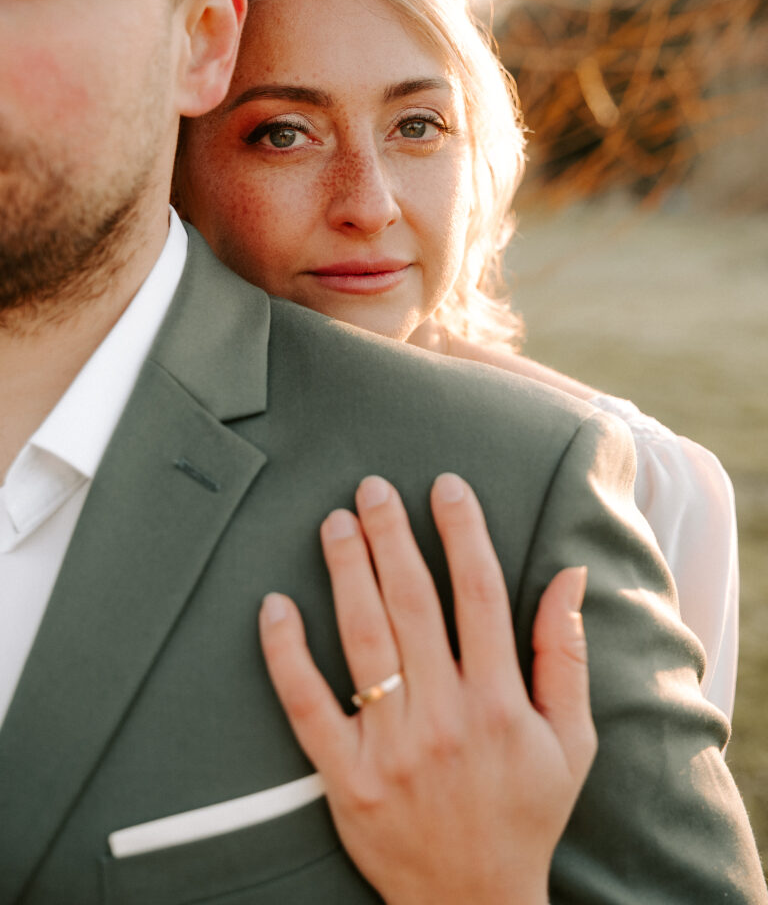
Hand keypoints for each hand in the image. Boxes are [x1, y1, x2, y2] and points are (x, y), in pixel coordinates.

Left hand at [259, 474, 595, 904]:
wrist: (473, 902)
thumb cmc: (526, 814)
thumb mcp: (572, 740)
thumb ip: (567, 654)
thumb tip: (570, 577)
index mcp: (500, 702)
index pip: (479, 594)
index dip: (462, 532)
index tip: (446, 488)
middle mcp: (444, 716)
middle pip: (412, 603)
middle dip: (391, 535)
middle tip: (372, 488)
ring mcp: (391, 747)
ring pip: (363, 640)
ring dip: (346, 572)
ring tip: (335, 524)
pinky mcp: (345, 778)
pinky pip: (307, 706)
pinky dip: (286, 654)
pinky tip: (275, 606)